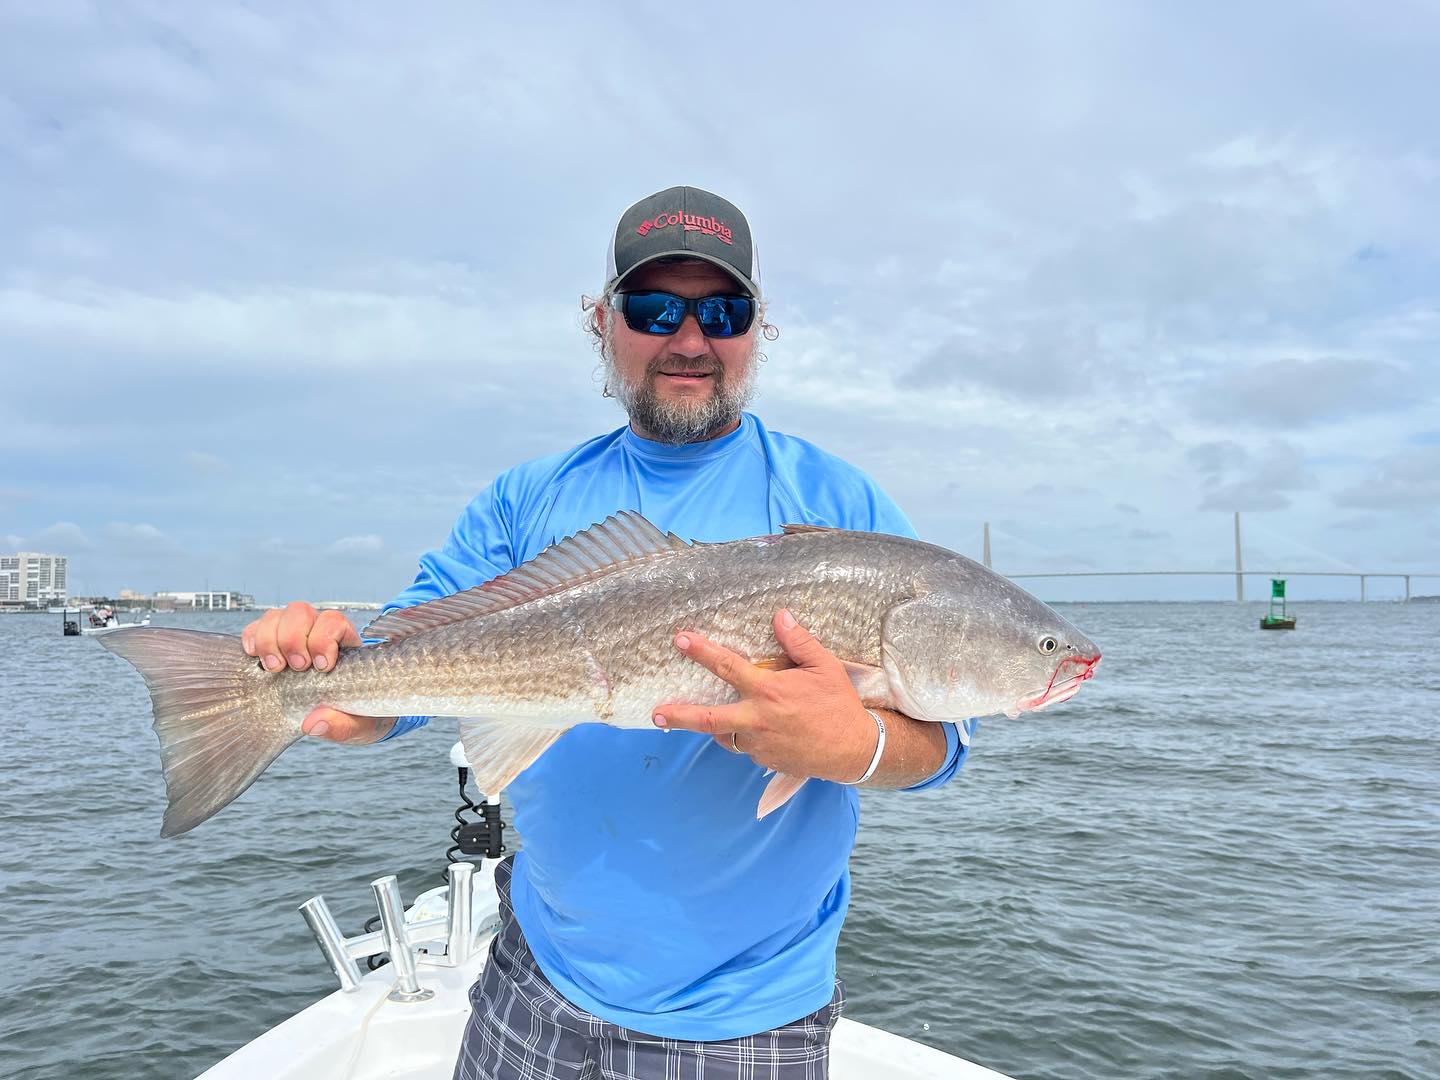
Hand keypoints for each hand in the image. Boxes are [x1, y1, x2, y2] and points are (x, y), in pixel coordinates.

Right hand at [242, 602, 394, 743]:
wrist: (344, 713)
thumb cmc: (355, 712)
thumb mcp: (359, 725)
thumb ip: (343, 725)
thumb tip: (313, 723)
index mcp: (345, 643)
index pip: (334, 621)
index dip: (324, 638)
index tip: (322, 667)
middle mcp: (318, 631)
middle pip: (301, 611)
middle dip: (293, 638)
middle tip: (297, 667)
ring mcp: (293, 634)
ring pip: (277, 616)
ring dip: (270, 639)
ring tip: (274, 668)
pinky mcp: (271, 643)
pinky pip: (256, 628)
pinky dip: (251, 638)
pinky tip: (254, 658)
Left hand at [651, 608, 877, 782]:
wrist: (854, 750)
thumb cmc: (840, 705)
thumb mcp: (825, 666)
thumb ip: (799, 641)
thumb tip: (780, 616)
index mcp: (768, 691)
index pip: (726, 666)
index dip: (701, 650)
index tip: (680, 639)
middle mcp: (757, 719)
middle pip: (707, 718)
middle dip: (678, 715)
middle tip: (656, 712)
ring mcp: (758, 744)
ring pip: (725, 734)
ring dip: (715, 726)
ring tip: (706, 719)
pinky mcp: (764, 760)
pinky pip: (744, 747)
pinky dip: (743, 736)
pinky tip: (754, 729)